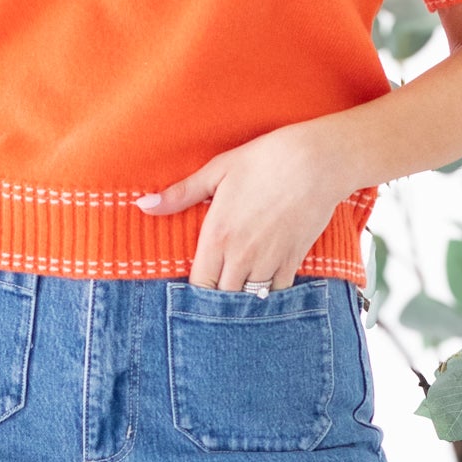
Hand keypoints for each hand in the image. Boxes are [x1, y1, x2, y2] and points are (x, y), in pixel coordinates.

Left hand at [134, 124, 346, 288]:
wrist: (317, 161)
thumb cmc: (265, 160)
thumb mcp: (218, 170)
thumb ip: (180, 194)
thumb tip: (143, 205)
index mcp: (217, 236)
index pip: (198, 285)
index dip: (194, 294)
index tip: (193, 291)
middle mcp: (241, 256)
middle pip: (222, 299)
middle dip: (216, 302)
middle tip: (214, 298)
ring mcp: (269, 261)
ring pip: (249, 300)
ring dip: (241, 301)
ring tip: (236, 299)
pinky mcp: (293, 261)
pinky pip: (277, 293)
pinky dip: (269, 295)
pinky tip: (263, 290)